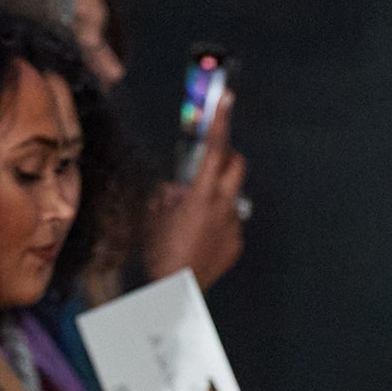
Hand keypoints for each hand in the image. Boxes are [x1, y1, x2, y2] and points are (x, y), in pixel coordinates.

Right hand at [145, 92, 247, 290]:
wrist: (175, 290)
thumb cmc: (160, 251)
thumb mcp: (154, 214)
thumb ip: (167, 194)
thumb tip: (175, 189)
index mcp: (201, 195)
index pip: (214, 149)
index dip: (220, 121)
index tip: (226, 99)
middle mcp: (223, 207)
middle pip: (237, 165)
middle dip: (227, 157)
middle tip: (211, 161)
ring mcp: (233, 226)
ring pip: (230, 197)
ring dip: (216, 197)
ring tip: (194, 218)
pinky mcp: (236, 244)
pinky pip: (229, 223)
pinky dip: (216, 223)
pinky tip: (200, 239)